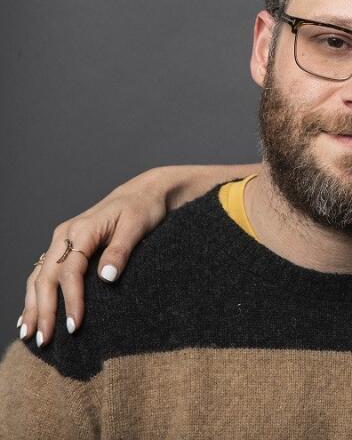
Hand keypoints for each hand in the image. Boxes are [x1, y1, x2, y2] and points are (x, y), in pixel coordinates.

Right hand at [19, 168, 170, 346]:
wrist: (144, 192)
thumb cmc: (143, 208)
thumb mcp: (137, 225)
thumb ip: (121, 250)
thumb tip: (107, 277)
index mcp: (82, 230)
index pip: (70, 271)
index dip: (71, 300)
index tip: (75, 326)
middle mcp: (65, 235)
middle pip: (47, 277)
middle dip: (44, 310)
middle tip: (45, 340)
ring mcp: (61, 241)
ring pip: (38, 277)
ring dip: (33, 306)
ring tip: (30, 334)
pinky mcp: (64, 247)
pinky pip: (42, 273)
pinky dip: (33, 295)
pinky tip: (29, 315)